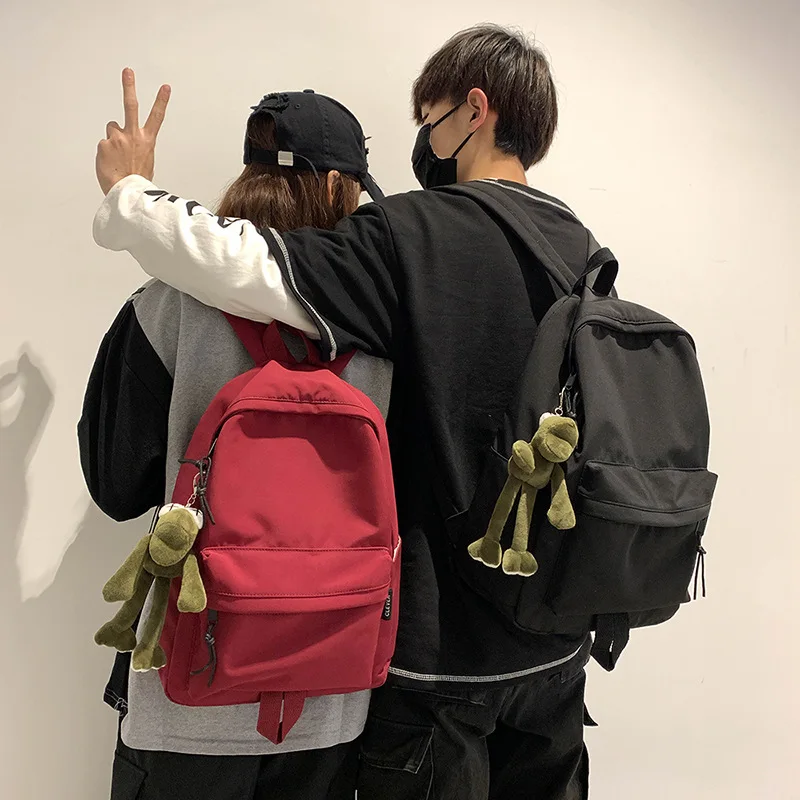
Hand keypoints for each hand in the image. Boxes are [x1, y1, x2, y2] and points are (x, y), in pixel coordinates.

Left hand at [96, 68, 170, 194]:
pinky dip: (105, 153)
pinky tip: (110, 163)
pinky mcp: (104, 144)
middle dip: (129, 87)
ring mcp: (117, 139)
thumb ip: (137, 146)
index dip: (161, 101)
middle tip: (128, 71)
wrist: (127, 194)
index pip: (157, 117)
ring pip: (111, 129)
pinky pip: (103, 144)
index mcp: (147, 141)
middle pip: (131, 106)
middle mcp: (133, 136)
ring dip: (112, 139)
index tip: (165, 88)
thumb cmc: (137, 181)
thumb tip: (125, 142)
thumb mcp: (145, 162)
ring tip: (116, 156)